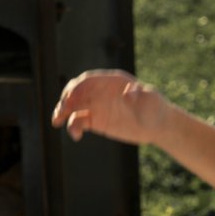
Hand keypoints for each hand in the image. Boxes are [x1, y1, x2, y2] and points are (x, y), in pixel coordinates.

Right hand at [52, 70, 168, 144]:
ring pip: (74, 106)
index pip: (88, 80)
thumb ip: (140, 94)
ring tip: (57, 121)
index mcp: (111, 81)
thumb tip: (128, 94)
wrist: (157, 126)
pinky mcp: (96, 121)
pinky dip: (74, 127)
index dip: (77, 87)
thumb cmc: (156, 108)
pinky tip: (76, 136)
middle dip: (66, 99)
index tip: (70, 98)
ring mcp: (97, 106)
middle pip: (76, 92)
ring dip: (62, 112)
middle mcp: (101, 92)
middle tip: (61, 111)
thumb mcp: (151, 99)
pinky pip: (80, 121)